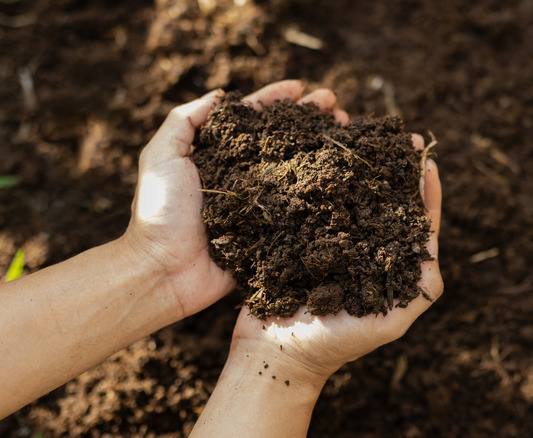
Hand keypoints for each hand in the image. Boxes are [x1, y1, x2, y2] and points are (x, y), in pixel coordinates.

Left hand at [121, 80, 348, 318]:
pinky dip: (321, 195)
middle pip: (283, 140)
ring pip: (297, 171)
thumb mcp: (161, 157)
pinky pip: (300, 210)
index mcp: (219, 155)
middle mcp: (243, 176)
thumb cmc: (160, 213)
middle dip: (309, 120)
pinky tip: (341, 179)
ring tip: (347, 134)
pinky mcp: (271, 232)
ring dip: (322, 151)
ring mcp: (260, 204)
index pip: (252, 119)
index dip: (276, 101)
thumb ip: (184, 121)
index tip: (301, 87)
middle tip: (336, 106)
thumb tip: (221, 94)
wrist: (164, 270)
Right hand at [229, 134, 442, 386]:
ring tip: (364, 134)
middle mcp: (364, 249)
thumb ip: (420, 290)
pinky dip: (321, 179)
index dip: (423, 192)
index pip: (413, 224)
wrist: (275, 353)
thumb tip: (435, 247)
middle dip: (393, 169)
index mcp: (390, 266)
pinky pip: (315, 203)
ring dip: (358, 166)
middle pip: (384, 202)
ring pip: (350, 196)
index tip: (426, 159)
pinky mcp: (300, 238)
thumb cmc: (337, 344)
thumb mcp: (390, 323)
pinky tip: (323, 153)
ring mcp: (331, 242)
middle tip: (398, 137)